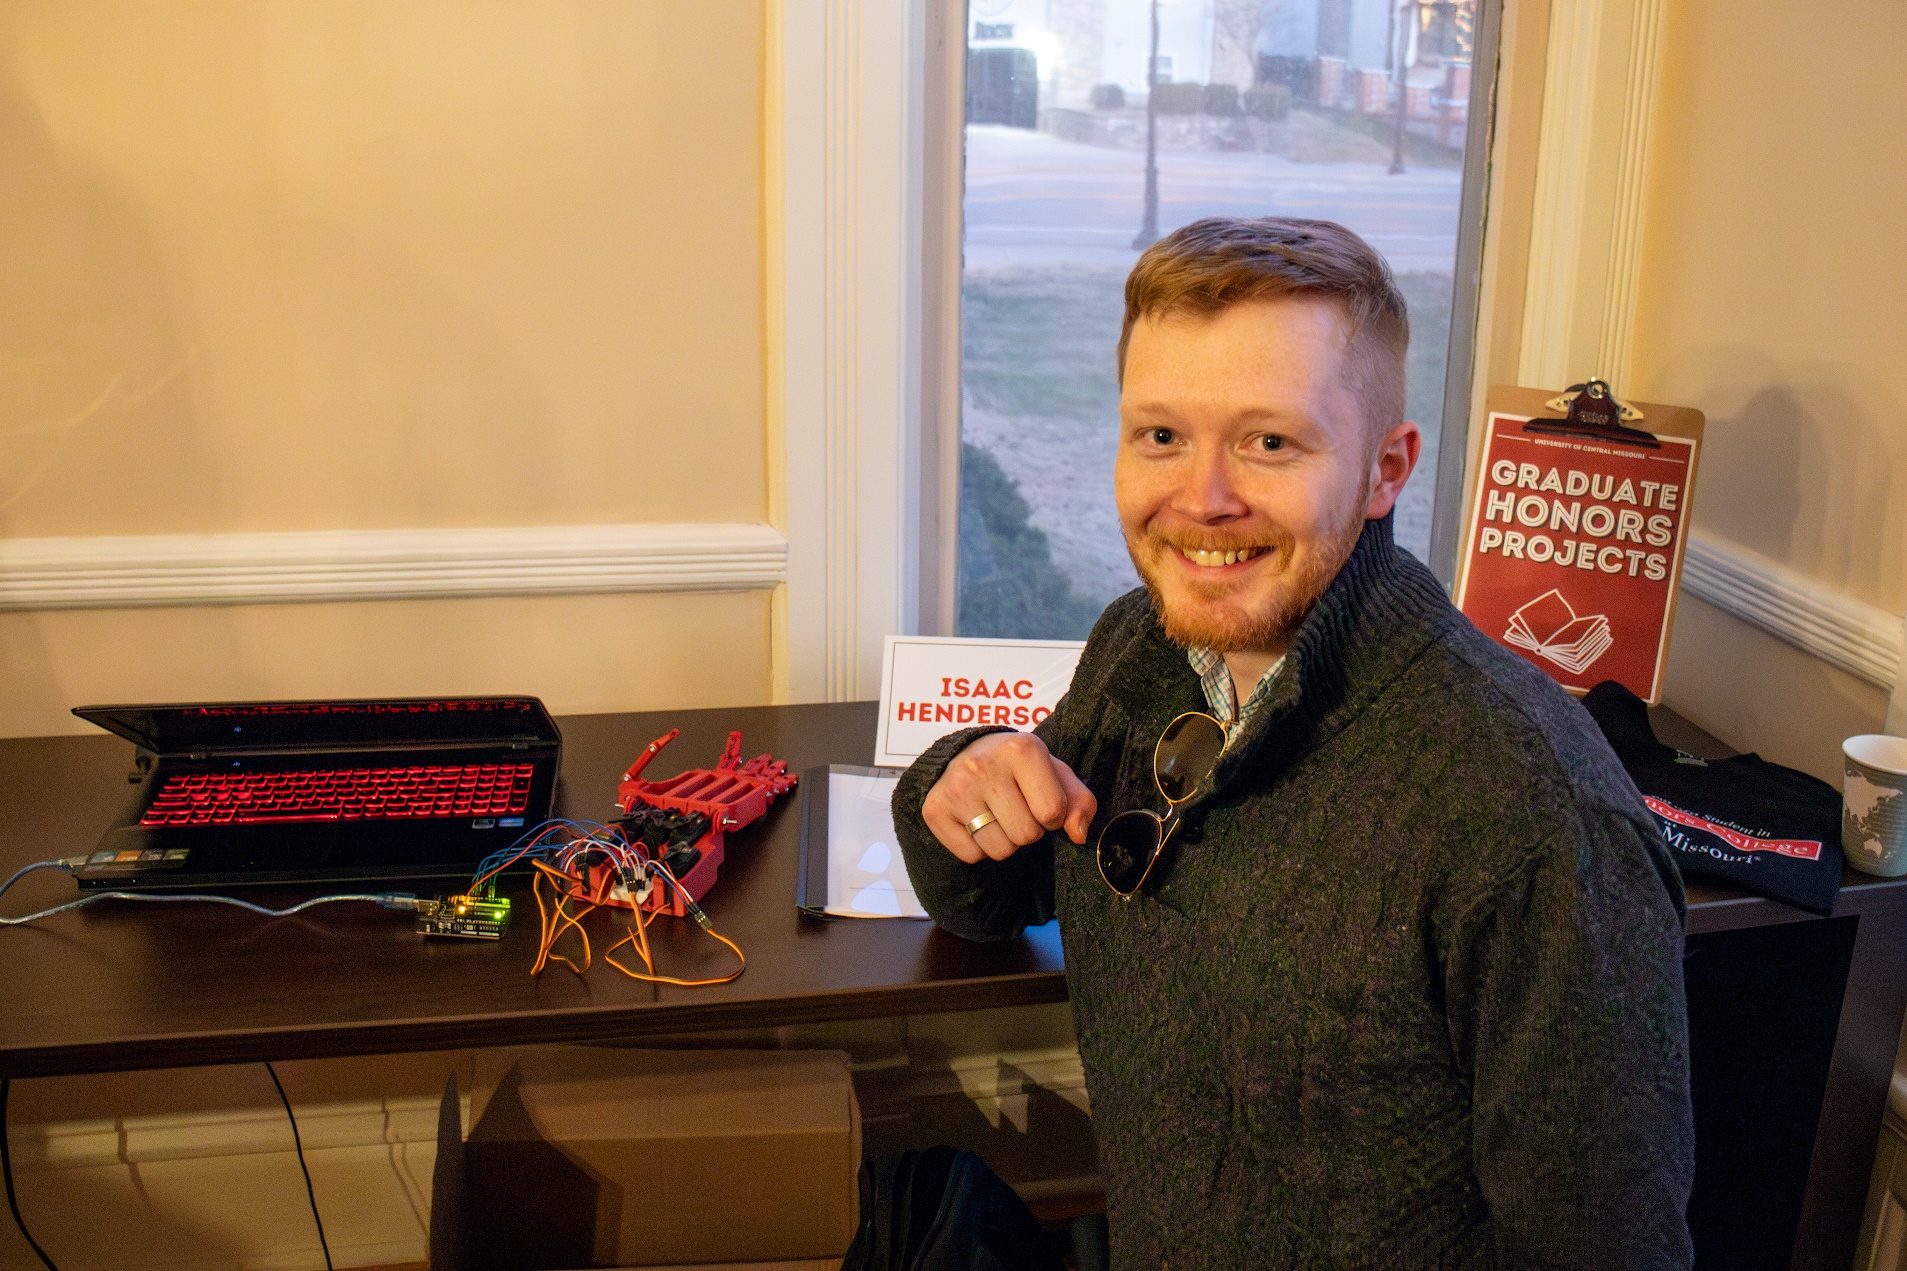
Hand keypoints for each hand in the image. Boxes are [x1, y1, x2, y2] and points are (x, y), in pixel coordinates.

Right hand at [921, 732, 1096, 863]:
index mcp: (1021, 748)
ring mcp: (955, 789)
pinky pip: (972, 856)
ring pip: (1000, 850)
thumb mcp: (1056, 773)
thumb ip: (1079, 802)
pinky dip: (979, 847)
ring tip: (996, 813)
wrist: (967, 752)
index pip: (1052, 813)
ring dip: (1005, 840)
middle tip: (1016, 806)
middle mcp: (983, 765)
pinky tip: (975, 820)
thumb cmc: (1020, 767)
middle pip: (1026, 835)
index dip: (1052, 815)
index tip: (1039, 799)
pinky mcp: (934, 810)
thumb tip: (1078, 835)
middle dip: (1028, 828)